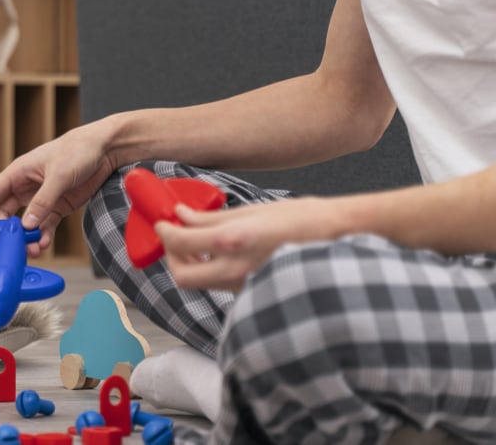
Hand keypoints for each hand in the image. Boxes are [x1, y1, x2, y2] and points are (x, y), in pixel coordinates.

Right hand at [0, 125, 113, 255]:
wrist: (104, 149)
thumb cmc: (78, 150)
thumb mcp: (58, 175)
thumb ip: (42, 201)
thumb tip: (26, 225)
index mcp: (17, 173)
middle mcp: (25, 186)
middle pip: (4, 213)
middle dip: (6, 231)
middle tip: (11, 246)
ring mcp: (41, 198)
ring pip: (24, 223)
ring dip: (25, 238)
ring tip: (32, 249)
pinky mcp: (57, 206)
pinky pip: (44, 225)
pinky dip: (43, 236)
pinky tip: (44, 243)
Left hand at [157, 196, 335, 291]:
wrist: (342, 238)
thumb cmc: (302, 217)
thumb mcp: (253, 210)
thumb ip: (211, 218)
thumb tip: (181, 216)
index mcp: (234, 241)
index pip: (181, 243)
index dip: (164, 232)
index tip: (162, 223)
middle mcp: (237, 269)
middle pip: (183, 277)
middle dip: (171, 258)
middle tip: (174, 239)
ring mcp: (248, 286)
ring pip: (202, 284)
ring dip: (191, 265)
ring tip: (198, 245)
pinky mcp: (257, 294)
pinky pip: (223, 287)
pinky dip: (213, 273)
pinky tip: (222, 255)